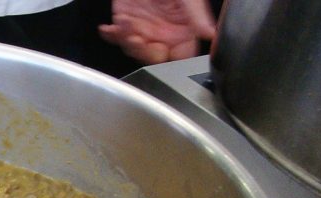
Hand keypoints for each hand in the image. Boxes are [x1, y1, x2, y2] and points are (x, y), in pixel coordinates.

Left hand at [98, 0, 215, 64]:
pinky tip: (109, 28)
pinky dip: (111, 35)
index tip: (162, 49)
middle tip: (136, 37)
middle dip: (142, 50)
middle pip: (153, 57)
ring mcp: (144, 29)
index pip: (180, 56)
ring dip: (126, 39)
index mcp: (184, 30)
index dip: (171, 58)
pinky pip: (115, 38)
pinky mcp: (125, 23)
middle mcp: (164, 33)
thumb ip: (197, 15)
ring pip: (133, 49)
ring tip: (127, 21)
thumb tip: (211, 34)